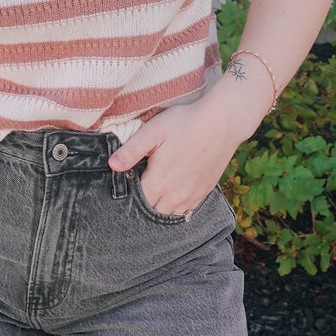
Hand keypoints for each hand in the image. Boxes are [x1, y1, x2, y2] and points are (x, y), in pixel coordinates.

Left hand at [108, 95, 240, 217]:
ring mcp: (192, 195)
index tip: (124, 185)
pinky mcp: (204, 191)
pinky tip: (172, 193)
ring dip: (160, 206)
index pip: (136, 202)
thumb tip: (112, 165)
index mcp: (159, 182)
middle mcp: (175, 195)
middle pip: (152, 212)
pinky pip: (187, 210)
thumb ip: (132, 150)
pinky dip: (177, 206)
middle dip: (142, 204)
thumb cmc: (185, 122)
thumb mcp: (153, 131)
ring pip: (169, 213)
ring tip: (153, 191)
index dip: (127, 196)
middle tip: (137, 187)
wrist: (222, 122)